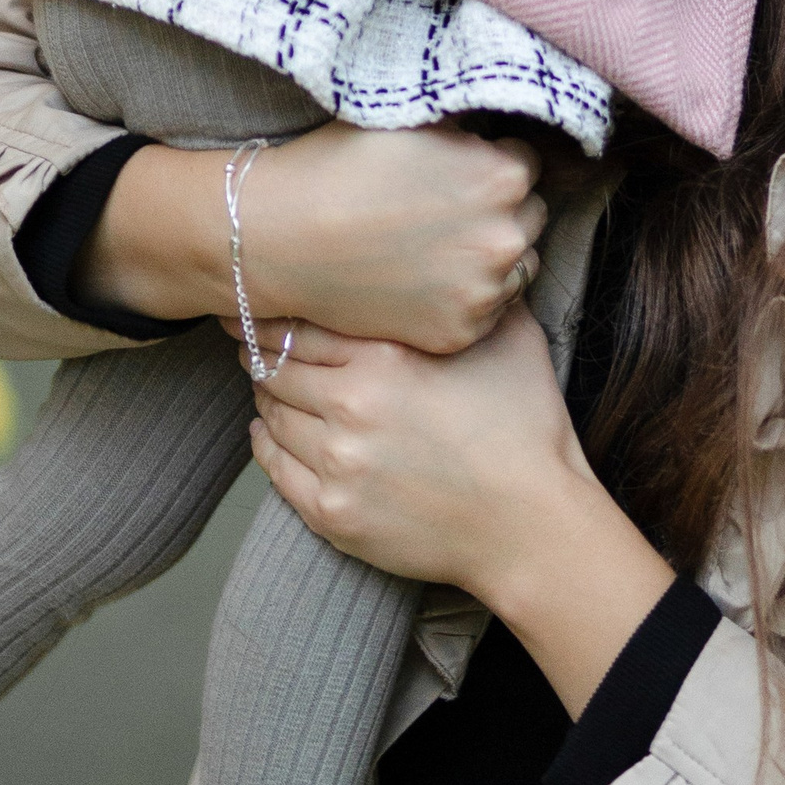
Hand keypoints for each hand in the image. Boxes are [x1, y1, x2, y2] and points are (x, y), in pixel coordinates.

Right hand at [83, 121, 543, 352]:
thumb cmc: (340, 167)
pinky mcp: (458, 333)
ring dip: (491, 255)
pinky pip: (486, 311)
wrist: (280, 238)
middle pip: (530, 216)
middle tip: (446, 208)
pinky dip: (465, 297)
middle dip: (500, 208)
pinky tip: (424, 279)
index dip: (492, 162)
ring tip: (436, 245)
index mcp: (503, 176)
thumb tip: (497, 122)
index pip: (528, 162)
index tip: (459, 169)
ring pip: (516, 266)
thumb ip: (468, 125)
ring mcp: (484, 292)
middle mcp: (507, 237)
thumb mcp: (414, 120)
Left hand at [252, 314, 675, 714]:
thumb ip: (473, 297)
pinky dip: (266, 445)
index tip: (261, 307)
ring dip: (267, 398)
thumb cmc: (527, 428)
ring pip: (271, 416)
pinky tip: (271, 433)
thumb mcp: (513, 338)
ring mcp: (336, 463)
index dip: (275, 314)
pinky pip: (274, 469)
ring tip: (272, 387)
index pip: (301, 325)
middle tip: (255, 343)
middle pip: (275, 367)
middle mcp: (350, 406)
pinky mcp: (331, 513)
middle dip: (262, 352)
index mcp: (387, 357)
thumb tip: (461, 259)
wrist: (530, 524)